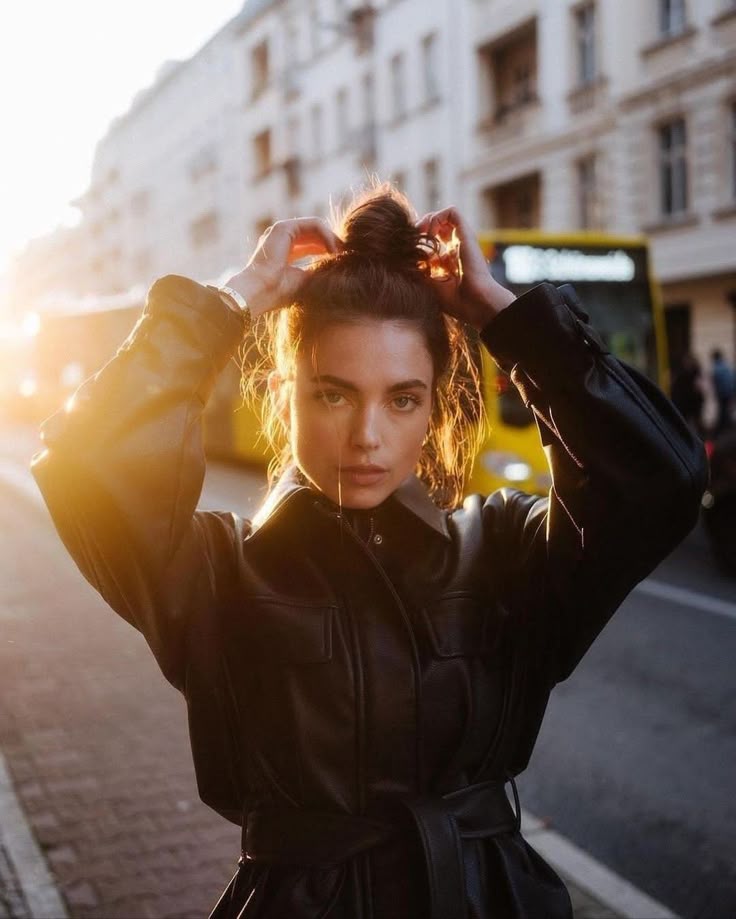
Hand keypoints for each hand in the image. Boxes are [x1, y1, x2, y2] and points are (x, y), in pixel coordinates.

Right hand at [222, 218, 342, 317]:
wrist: (261, 292)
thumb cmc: (280, 293)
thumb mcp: (306, 281)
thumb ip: (319, 271)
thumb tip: (339, 269)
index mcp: (285, 253)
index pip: (312, 245)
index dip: (329, 250)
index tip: (343, 261)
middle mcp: (282, 240)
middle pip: (315, 235)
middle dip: (333, 243)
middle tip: (347, 255)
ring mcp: (281, 232)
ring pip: (315, 227)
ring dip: (332, 238)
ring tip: (342, 253)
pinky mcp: (283, 227)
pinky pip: (312, 224)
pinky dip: (326, 235)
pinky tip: (333, 249)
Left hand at [416, 207, 515, 329]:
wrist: (474, 302)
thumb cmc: (453, 300)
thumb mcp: (428, 282)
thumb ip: (417, 267)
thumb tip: (403, 254)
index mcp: (448, 259)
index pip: (431, 239)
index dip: (417, 240)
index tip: (409, 251)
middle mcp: (455, 246)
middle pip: (435, 224)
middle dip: (420, 228)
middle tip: (413, 241)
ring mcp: (462, 239)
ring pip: (443, 215)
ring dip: (427, 221)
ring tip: (421, 236)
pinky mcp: (466, 233)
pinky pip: (452, 212)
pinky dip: (437, 218)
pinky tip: (431, 235)